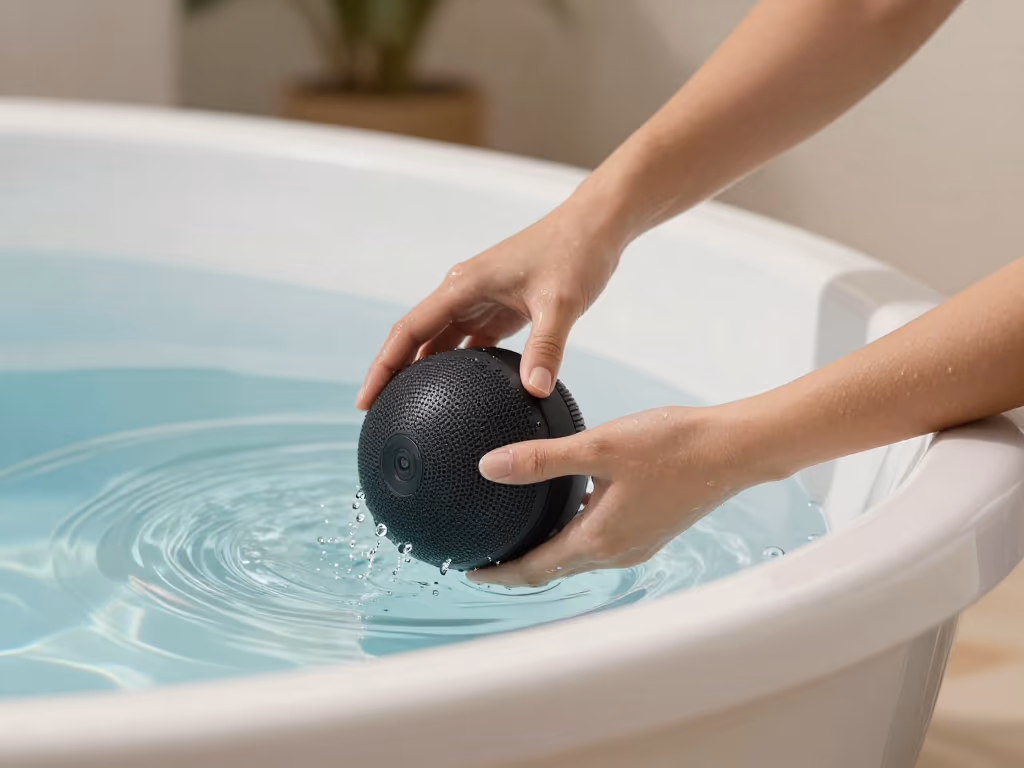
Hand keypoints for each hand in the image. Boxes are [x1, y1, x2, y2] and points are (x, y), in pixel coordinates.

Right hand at [356, 202, 623, 409]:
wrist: (596, 226)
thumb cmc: (575, 252)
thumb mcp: (561, 302)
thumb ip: (546, 347)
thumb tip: (535, 390)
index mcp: (463, 286)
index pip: (409, 330)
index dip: (383, 367)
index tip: (365, 401)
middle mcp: (463, 292)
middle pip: (416, 339)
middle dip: (394, 374)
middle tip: (380, 415)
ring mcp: (480, 300)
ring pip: (440, 342)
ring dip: (423, 372)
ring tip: (410, 411)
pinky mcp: (499, 309)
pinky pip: (469, 343)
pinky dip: (459, 368)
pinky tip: (459, 395)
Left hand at [467, 404, 785, 586]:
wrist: (731, 450)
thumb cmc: (671, 446)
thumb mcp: (598, 448)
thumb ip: (541, 459)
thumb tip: (489, 466)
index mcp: (599, 540)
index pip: (535, 570)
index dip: (499, 573)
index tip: (469, 570)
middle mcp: (617, 552)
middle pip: (554, 570)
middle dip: (518, 567)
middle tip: (486, 555)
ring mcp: (637, 544)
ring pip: (578, 557)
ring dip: (546, 553)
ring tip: (519, 534)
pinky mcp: (650, 529)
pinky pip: (600, 542)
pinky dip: (573, 536)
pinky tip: (569, 509)